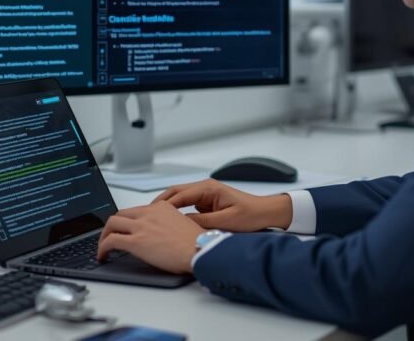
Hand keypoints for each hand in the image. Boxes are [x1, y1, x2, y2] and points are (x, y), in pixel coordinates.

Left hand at [97, 201, 202, 273]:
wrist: (200, 250)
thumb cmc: (197, 243)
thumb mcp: (182, 224)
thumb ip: (168, 224)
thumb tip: (160, 235)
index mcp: (161, 207)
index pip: (137, 210)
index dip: (128, 221)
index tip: (125, 229)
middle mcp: (149, 213)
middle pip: (121, 214)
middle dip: (112, 226)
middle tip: (110, 236)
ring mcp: (141, 226)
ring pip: (112, 224)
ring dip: (104, 235)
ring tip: (103, 247)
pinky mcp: (136, 241)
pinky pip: (111, 241)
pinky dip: (102, 248)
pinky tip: (102, 256)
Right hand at [153, 179, 292, 232]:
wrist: (267, 213)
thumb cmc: (252, 215)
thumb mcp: (226, 221)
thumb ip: (202, 222)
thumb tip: (181, 224)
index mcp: (208, 188)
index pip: (178, 195)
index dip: (163, 205)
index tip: (150, 215)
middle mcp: (204, 188)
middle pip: (175, 193)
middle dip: (160, 204)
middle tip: (145, 216)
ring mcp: (205, 195)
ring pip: (179, 199)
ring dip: (167, 209)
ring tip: (153, 221)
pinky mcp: (207, 203)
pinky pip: (187, 206)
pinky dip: (177, 213)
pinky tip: (171, 225)